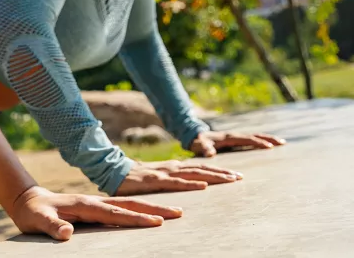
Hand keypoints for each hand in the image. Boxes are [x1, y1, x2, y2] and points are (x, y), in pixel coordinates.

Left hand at [8, 186, 181, 240]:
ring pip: (129, 205)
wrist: (28, 201)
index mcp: (84, 204)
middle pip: (129, 205)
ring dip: (152, 208)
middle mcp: (94, 202)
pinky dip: (140, 210)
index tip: (157, 222)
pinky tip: (151, 215)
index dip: (136, 218)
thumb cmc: (33, 214)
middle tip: (179, 214)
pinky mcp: (96, 208)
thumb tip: (68, 233)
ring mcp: (96, 203)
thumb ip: (52, 227)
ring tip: (174, 212)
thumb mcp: (38, 221)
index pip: (114, 213)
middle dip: (155, 209)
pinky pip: (122, 209)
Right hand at [114, 159, 242, 193]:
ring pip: (194, 173)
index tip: (236, 175)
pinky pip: (176, 183)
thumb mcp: (158, 178)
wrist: (113, 171)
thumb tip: (188, 184)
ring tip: (230, 180)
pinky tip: (203, 186)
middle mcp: (173, 168)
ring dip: (213, 176)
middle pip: (202, 169)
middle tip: (240, 177)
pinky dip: (191, 183)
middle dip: (222, 173)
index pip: (201, 168)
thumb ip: (172, 180)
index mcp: (174, 167)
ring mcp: (165, 173)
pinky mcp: (155, 180)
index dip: (219, 171)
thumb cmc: (135, 178)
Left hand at [189, 131, 285, 156]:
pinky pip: (251, 140)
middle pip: (254, 136)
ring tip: (281, 142)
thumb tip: (210, 153)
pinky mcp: (235, 140)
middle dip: (268, 138)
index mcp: (228, 137)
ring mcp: (235, 137)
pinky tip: (268, 145)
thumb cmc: (196, 142)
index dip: (258, 143)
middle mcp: (234, 135)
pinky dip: (261, 141)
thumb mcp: (198, 145)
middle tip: (283, 142)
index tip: (270, 146)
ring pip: (254, 136)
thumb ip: (204, 148)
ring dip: (267, 138)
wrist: (194, 135)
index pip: (246, 139)